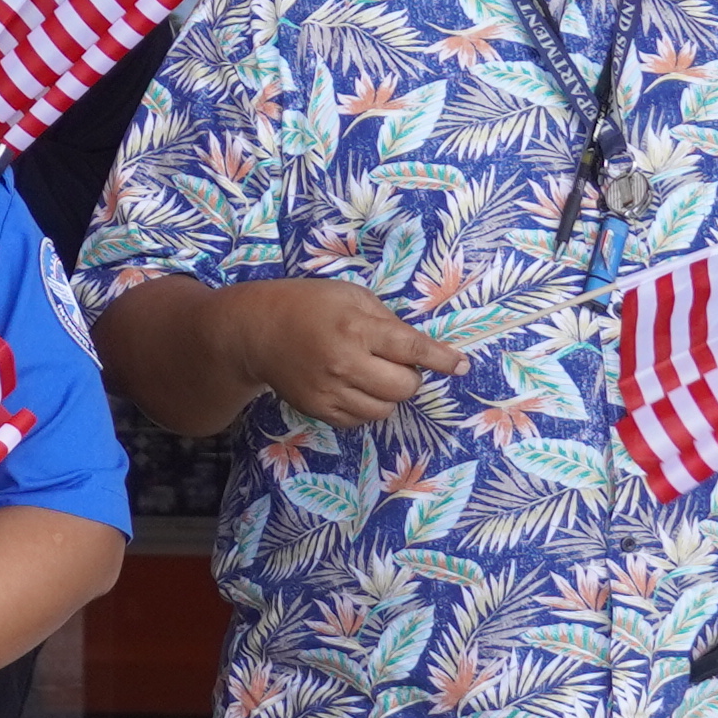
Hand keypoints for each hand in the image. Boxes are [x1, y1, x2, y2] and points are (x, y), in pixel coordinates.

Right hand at [233, 275, 448, 424]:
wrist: (256, 332)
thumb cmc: (308, 305)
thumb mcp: (351, 296)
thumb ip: (387, 321)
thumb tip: (420, 349)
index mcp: (356, 328)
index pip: (411, 350)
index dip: (442, 359)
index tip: (462, 365)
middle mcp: (345, 363)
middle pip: (404, 387)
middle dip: (410, 376)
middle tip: (393, 362)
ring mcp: (330, 391)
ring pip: (385, 410)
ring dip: (389, 395)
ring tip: (373, 376)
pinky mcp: (318, 410)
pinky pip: (360, 421)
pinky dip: (367, 407)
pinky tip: (354, 388)